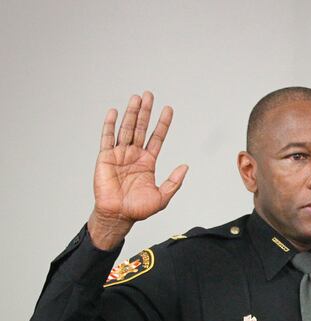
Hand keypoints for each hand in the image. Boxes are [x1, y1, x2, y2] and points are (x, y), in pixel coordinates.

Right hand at [87, 92, 187, 249]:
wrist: (118, 216)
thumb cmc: (138, 209)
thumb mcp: (162, 196)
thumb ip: (174, 182)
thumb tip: (186, 167)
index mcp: (148, 162)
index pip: (157, 137)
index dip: (163, 123)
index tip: (168, 109)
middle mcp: (134, 155)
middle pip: (141, 128)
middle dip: (146, 112)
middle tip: (149, 95)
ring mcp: (119, 155)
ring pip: (126, 129)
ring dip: (131, 113)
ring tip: (136, 98)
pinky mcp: (105, 158)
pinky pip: (107, 138)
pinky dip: (110, 125)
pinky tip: (114, 112)